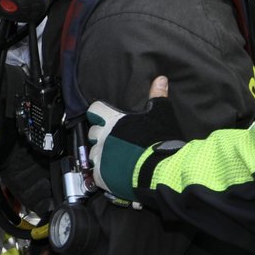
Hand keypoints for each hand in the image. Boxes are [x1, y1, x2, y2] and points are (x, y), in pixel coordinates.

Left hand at [85, 75, 176, 199]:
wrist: (161, 169)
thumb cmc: (159, 140)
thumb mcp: (161, 114)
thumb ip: (157, 96)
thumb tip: (160, 79)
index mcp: (112, 120)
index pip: (95, 110)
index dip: (100, 113)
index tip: (106, 117)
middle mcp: (102, 137)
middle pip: (93, 132)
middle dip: (101, 134)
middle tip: (115, 139)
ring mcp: (100, 157)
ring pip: (93, 153)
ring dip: (101, 154)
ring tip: (116, 158)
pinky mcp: (101, 175)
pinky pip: (96, 173)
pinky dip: (103, 173)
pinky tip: (114, 173)